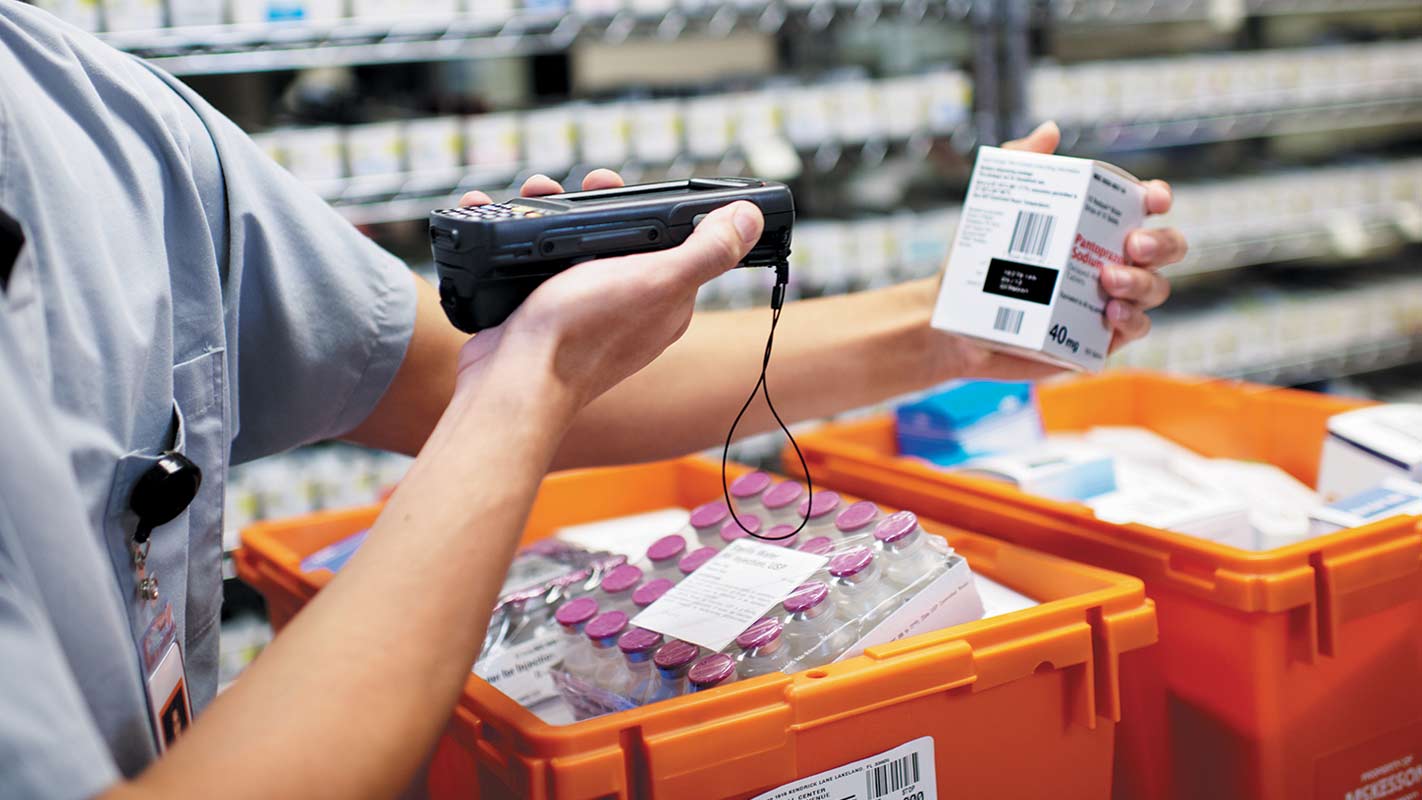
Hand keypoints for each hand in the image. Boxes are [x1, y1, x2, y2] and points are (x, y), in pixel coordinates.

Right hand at [454, 170, 763, 407]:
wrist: (514, 379)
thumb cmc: (583, 333)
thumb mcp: (656, 280)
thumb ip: (706, 250)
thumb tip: (751, 221)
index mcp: (668, 300)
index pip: (675, 241)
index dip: (656, 207)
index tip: (627, 186)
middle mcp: (632, 306)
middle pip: (622, 237)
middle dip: (597, 205)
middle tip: (577, 190)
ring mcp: (588, 310)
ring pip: (576, 244)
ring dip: (555, 214)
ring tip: (535, 196)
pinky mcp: (547, 313)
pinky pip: (539, 264)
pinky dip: (522, 237)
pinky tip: (502, 222)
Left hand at [927, 121, 1185, 379]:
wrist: (953, 320)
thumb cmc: (977, 261)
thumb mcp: (994, 208)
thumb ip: (1022, 163)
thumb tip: (1050, 130)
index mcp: (1095, 225)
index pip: (1144, 206)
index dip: (1158, 198)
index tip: (1153, 199)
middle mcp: (1112, 259)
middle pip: (1167, 248)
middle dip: (1162, 243)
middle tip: (1132, 244)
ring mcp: (1110, 300)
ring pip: (1155, 289)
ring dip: (1141, 282)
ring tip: (1109, 280)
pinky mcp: (1098, 338)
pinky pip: (1135, 329)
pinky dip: (1131, 319)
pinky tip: (1110, 312)